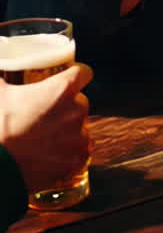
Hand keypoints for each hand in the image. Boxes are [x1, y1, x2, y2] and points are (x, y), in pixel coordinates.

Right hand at [0, 63, 92, 193]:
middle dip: (67, 106)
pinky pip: (79, 153)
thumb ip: (4, 76)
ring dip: (69, 131)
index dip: (75, 74)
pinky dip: (68, 153)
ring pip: (81, 129)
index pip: (83, 73)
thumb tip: (1, 71)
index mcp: (62, 89)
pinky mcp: (74, 161)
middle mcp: (76, 111)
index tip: (68, 78)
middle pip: (81, 102)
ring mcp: (77, 138)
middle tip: (47, 113)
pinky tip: (52, 154)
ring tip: (46, 137)